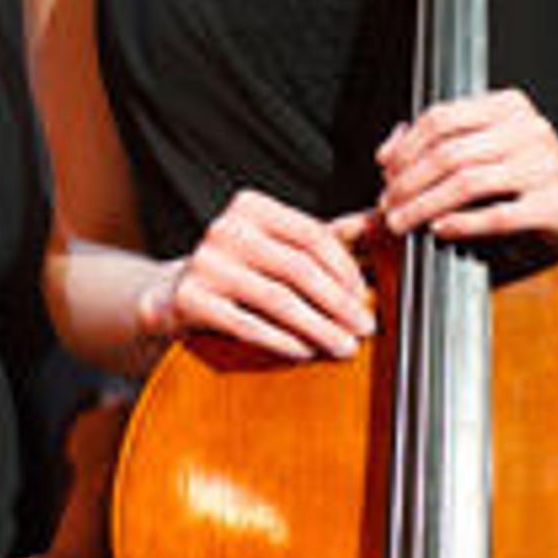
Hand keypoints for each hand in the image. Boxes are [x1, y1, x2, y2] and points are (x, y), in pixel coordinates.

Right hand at [144, 190, 377, 359]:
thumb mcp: (281, 245)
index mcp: (251, 206)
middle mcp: (226, 228)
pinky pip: (246, 324)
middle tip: (365, 328)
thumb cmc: (241, 269)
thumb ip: (329, 237)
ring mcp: (205, 263)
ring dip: (318, 327)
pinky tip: (305, 351)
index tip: (367, 297)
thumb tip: (382, 224)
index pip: (312, 235)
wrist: (175, 293)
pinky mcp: (190, 298)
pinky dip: (281, 340)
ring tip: (344, 347)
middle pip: (298, 268)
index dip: (345, 269)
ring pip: (277, 299)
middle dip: (339, 303)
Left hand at [376, 87, 557, 248]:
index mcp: (509, 106)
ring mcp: (545, 165)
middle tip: (388, 203)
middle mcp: (529, 129)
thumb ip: (440, 143)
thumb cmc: (532, 179)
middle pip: (449, 151)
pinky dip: (462, 223)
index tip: (385, 170)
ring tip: (403, 221)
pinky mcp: (556, 204)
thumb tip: (387, 150)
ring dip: (424, 205)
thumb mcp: (489, 149)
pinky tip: (440, 229)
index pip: (442, 117)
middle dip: (409, 181)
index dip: (406, 146)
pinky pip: (497, 214)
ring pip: (466, 182)